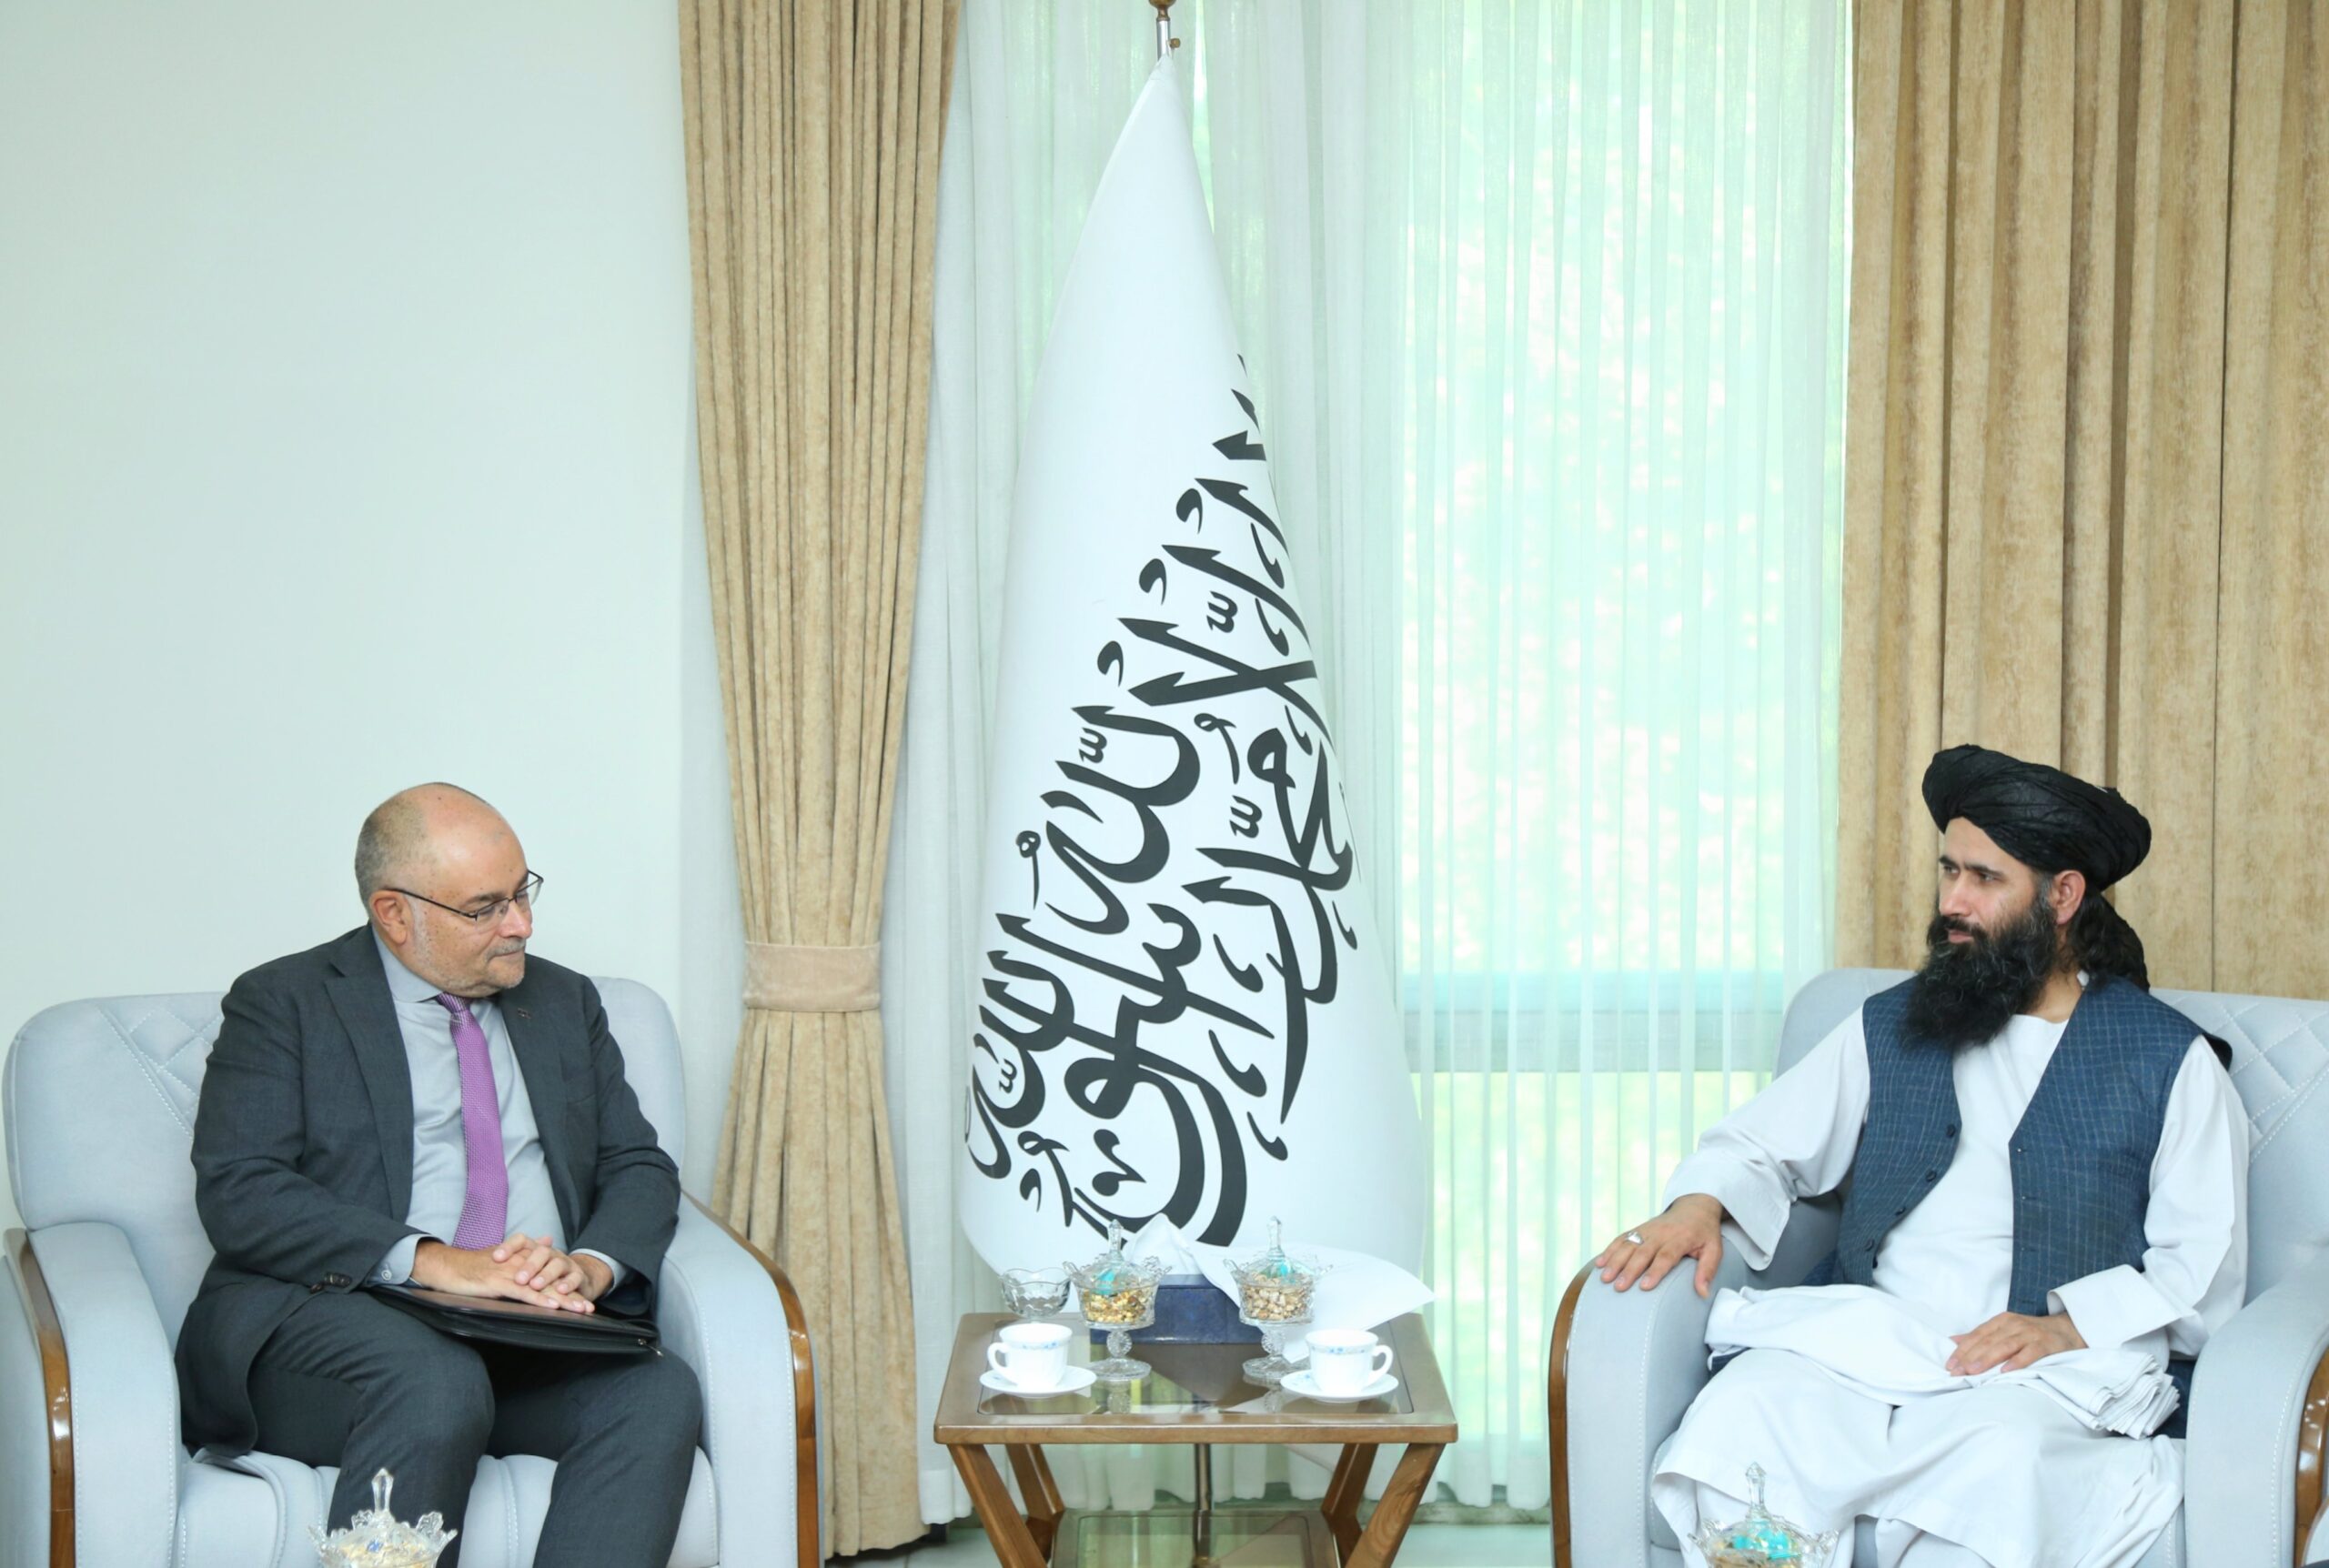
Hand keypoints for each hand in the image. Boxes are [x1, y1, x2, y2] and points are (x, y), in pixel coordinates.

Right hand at [410, 1234, 601, 1312]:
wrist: (448, 1266)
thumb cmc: (474, 1265)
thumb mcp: (503, 1254)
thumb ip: (527, 1249)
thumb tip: (548, 1238)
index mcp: (523, 1257)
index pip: (550, 1274)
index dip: (568, 1287)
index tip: (584, 1299)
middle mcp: (520, 1262)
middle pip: (551, 1280)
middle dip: (571, 1295)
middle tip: (589, 1307)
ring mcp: (510, 1272)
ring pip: (541, 1286)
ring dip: (561, 1299)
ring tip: (579, 1309)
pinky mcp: (498, 1282)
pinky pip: (522, 1291)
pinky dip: (538, 1298)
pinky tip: (551, 1305)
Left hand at [494, 1234, 611, 1309]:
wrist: (577, 1277)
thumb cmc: (546, 1273)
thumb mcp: (527, 1266)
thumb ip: (510, 1262)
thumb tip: (488, 1257)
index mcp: (536, 1249)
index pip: (522, 1241)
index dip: (509, 1247)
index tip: (495, 1257)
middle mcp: (551, 1254)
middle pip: (541, 1252)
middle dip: (529, 1265)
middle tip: (519, 1279)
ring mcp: (566, 1264)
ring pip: (557, 1264)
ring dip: (546, 1276)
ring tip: (536, 1285)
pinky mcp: (578, 1276)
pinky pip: (575, 1278)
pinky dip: (568, 1284)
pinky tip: (561, 1290)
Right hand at [1593, 1194, 1726, 1296]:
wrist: (1694, 1207)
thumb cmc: (1704, 1233)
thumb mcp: (1714, 1250)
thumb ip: (1707, 1270)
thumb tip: (1703, 1293)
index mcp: (1680, 1238)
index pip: (1666, 1256)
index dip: (1655, 1271)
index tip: (1645, 1286)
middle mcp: (1661, 1233)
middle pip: (1642, 1252)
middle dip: (1629, 1270)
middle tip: (1619, 1287)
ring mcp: (1647, 1230)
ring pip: (1628, 1245)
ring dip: (1615, 1261)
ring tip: (1605, 1277)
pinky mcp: (1638, 1229)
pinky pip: (1622, 1238)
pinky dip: (1609, 1250)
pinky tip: (1599, 1262)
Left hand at [1946, 1310, 2084, 1374]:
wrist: (2065, 1330)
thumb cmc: (2030, 1334)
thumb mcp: (2004, 1331)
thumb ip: (1981, 1336)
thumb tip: (1953, 1341)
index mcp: (2001, 1321)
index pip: (1977, 1335)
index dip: (1962, 1350)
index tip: (1950, 1365)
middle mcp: (2013, 1325)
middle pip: (1988, 1341)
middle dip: (1970, 1356)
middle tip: (1958, 1371)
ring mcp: (2029, 1333)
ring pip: (2005, 1345)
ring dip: (1988, 1359)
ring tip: (1974, 1371)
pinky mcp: (2045, 1344)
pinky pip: (2030, 1352)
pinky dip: (2018, 1361)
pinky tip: (2006, 1371)